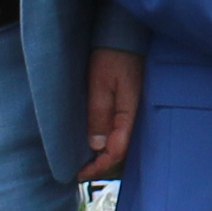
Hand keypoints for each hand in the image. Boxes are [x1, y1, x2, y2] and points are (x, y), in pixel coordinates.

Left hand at [80, 46, 141, 180]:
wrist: (123, 36)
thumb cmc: (113, 56)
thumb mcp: (101, 83)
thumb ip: (99, 113)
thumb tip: (97, 146)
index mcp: (129, 114)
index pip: (117, 151)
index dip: (99, 166)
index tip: (79, 173)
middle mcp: (132, 116)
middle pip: (119, 152)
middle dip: (100, 165)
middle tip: (79, 172)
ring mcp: (131, 111)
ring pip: (119, 143)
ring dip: (103, 155)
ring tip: (84, 162)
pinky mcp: (127, 106)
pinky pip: (118, 131)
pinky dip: (106, 142)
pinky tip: (94, 143)